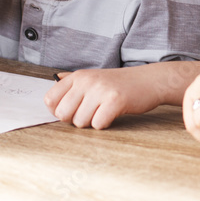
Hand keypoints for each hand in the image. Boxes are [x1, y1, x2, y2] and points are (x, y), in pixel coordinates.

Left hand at [44, 67, 160, 128]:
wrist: (149, 81)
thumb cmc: (120, 83)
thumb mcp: (94, 76)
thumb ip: (72, 81)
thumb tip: (54, 82)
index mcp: (78, 76)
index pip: (50, 100)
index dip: (59, 111)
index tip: (73, 110)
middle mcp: (86, 81)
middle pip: (63, 114)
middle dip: (76, 119)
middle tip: (91, 113)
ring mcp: (101, 90)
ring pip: (80, 122)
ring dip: (92, 122)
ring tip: (104, 111)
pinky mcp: (115, 101)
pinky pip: (98, 124)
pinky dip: (105, 124)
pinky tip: (112, 114)